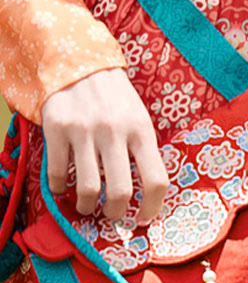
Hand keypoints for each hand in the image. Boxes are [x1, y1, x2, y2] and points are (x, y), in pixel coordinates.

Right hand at [41, 68, 168, 221]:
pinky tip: (63, 188)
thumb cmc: (117, 101)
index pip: (156, 179)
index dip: (152, 206)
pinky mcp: (56, 129)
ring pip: (87, 187)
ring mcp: (84, 130)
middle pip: (120, 191)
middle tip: (112, 216)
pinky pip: (57, 172)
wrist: (82, 65)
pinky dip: (59, 188)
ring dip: (86, 206)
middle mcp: (115, 132)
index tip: (144, 217)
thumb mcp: (140, 120)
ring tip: (87, 206)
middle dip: (116, 213)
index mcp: (142, 131)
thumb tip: (148, 193)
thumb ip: (143, 151)